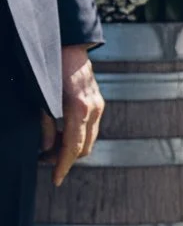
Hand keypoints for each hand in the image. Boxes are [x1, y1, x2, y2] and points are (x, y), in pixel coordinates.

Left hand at [39, 45, 103, 186]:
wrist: (68, 45)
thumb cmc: (50, 69)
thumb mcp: (41, 99)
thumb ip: (46, 126)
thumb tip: (47, 149)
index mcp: (79, 109)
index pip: (73, 148)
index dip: (62, 166)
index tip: (55, 180)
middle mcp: (94, 110)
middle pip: (84, 148)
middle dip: (65, 158)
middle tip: (44, 159)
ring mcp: (99, 106)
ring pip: (89, 140)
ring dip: (71, 147)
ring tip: (49, 146)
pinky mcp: (99, 103)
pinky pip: (90, 128)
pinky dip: (76, 136)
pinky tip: (60, 132)